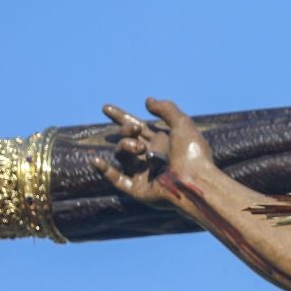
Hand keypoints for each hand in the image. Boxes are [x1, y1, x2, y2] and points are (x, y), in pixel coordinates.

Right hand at [93, 97, 213, 208]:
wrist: (195, 180)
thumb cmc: (192, 153)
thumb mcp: (182, 124)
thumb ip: (166, 109)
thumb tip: (147, 101)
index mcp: (163, 142)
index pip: (138, 127)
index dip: (122, 117)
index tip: (105, 108)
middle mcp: (152, 157)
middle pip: (127, 139)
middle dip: (126, 130)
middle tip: (133, 130)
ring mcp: (144, 173)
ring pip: (122, 155)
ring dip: (125, 146)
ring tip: (139, 148)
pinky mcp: (139, 189)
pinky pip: (117, 179)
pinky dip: (105, 170)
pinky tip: (96, 160)